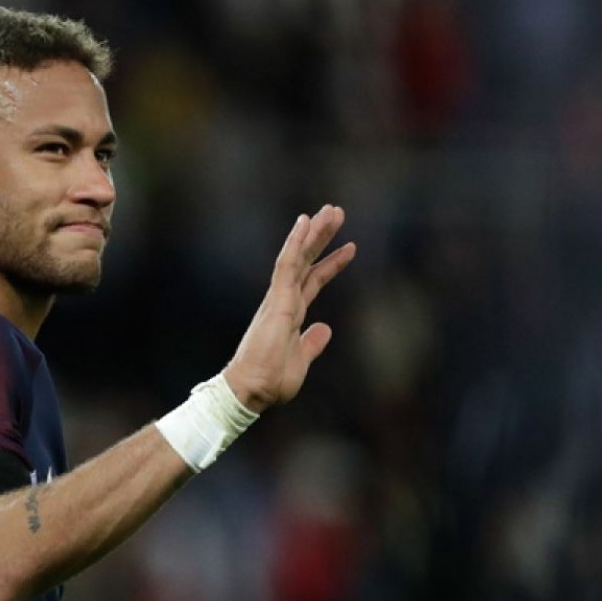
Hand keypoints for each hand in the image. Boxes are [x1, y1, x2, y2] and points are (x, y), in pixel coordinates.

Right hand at [223, 204, 355, 412]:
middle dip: (322, 238)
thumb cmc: (270, 380)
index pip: (313, 281)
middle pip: (307, 261)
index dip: (331, 264)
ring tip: (330, 211)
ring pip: (298, 256)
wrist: (251, 389)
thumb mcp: (301, 360)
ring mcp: (279, 298)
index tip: (349, 247)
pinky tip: (304, 223)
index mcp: (290, 313)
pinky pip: (287, 264)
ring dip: (314, 233)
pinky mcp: (276, 300)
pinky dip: (295, 242)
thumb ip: (312, 343)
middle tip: (337, 212)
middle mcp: (284, 300)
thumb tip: (325, 328)